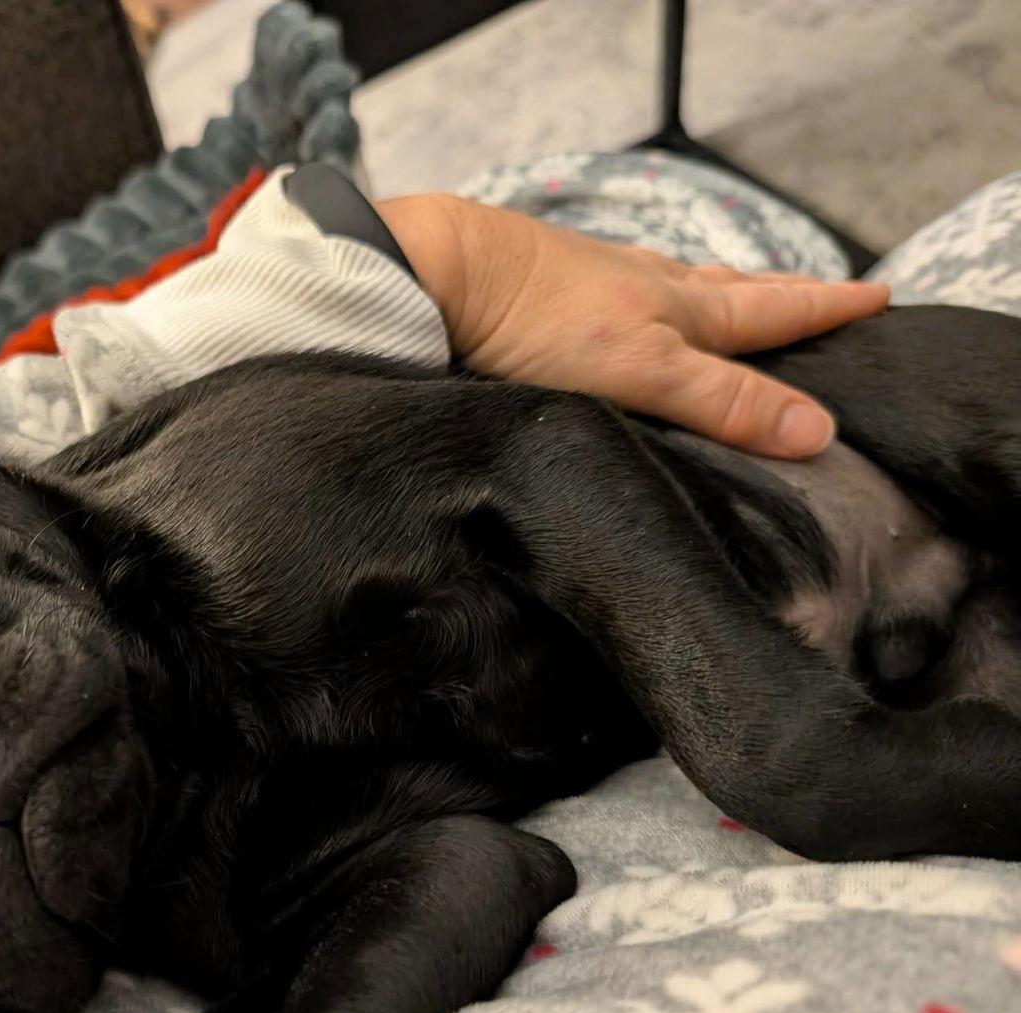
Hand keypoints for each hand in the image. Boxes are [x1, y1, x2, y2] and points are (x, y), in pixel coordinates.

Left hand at [378, 193, 890, 457]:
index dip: (825, 309)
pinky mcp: (550, 292)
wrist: (441, 274)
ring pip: (679, 287)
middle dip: (785, 295)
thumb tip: (819, 430)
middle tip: (829, 290)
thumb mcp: (644, 370)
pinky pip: (626, 293)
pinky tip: (637, 298)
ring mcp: (598, 283)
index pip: (772, 312)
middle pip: (733, 291)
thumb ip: (724, 402)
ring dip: (722, 294)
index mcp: (680, 310)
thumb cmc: (540, 322)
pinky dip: (655, 296)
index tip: (878, 296)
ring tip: (744, 293)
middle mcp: (647, 287)